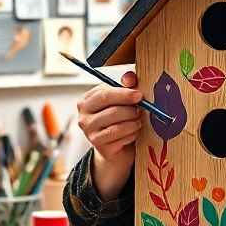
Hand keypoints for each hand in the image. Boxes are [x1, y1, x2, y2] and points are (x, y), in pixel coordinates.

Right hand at [76, 72, 141, 200]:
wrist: (116, 148)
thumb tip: (130, 77)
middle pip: (111, 109)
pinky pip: (120, 136)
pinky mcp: (100, 146)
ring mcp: (90, 133)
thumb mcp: (122, 101)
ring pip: (116, 124)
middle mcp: (84, 117)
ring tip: (139, 121)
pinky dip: (131, 133)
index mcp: (87, 101)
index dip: (124, 93)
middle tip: (141, 110)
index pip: (104, 93)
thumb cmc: (119, 120)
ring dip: (133, 121)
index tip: (139, 95)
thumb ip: (126, 86)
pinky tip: (134, 132)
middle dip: (130, 109)